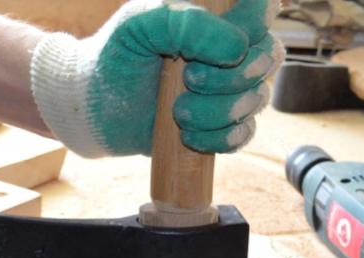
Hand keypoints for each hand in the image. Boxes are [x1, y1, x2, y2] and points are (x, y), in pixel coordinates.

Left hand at [30, 0, 283, 157]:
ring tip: (178, 113)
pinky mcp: (222, 125)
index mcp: (216, 15)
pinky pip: (245, 134)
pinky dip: (220, 139)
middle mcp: (232, 48)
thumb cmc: (116, 56)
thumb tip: (236, 48)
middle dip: (231, 78)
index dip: (255, 25)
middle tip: (188, 81)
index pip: (264, 7)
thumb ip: (186, 23)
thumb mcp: (140, 24)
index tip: (223, 46)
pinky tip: (190, 137)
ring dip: (218, 112)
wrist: (95, 108)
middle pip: (269, 57)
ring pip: (257, 100)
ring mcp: (230, 88)